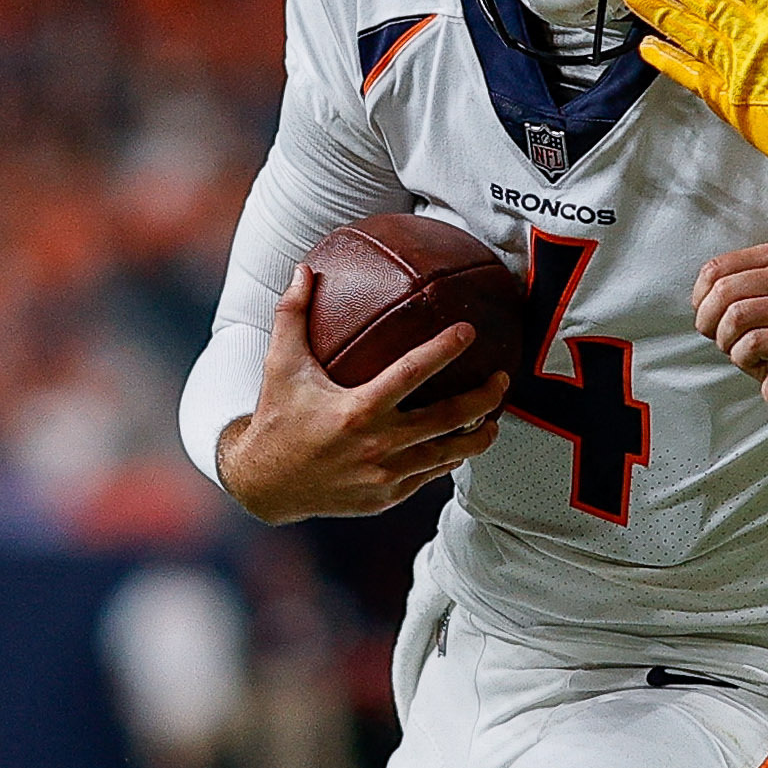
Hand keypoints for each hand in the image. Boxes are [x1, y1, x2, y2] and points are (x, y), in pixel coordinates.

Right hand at [212, 265, 514, 522]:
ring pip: (448, 455)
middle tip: (503, 379)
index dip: (444, 349)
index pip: (412, 373)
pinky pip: (430, 475)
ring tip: (495, 418)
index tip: (469, 330)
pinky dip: (448, 458)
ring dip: (478, 436)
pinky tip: (460, 444)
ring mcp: (385, 476)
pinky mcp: (388, 497)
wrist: (264, 485)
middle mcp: (377, 446)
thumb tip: (304, 269)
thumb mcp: (280, 365)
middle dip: (483, 399)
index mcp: (356, 410)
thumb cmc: (276, 418)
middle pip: (448, 420)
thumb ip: (292, 314)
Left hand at [692, 240, 767, 446]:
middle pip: (725, 290)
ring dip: (727, 342)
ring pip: (738, 316)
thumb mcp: (747, 304)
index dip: (701, 299)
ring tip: (742, 349)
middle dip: (711, 322)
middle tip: (722, 338)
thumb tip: (700, 296)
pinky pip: (754, 343)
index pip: (718, 267)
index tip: (709, 317)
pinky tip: (760, 360)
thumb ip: (726, 288)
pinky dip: (744, 358)